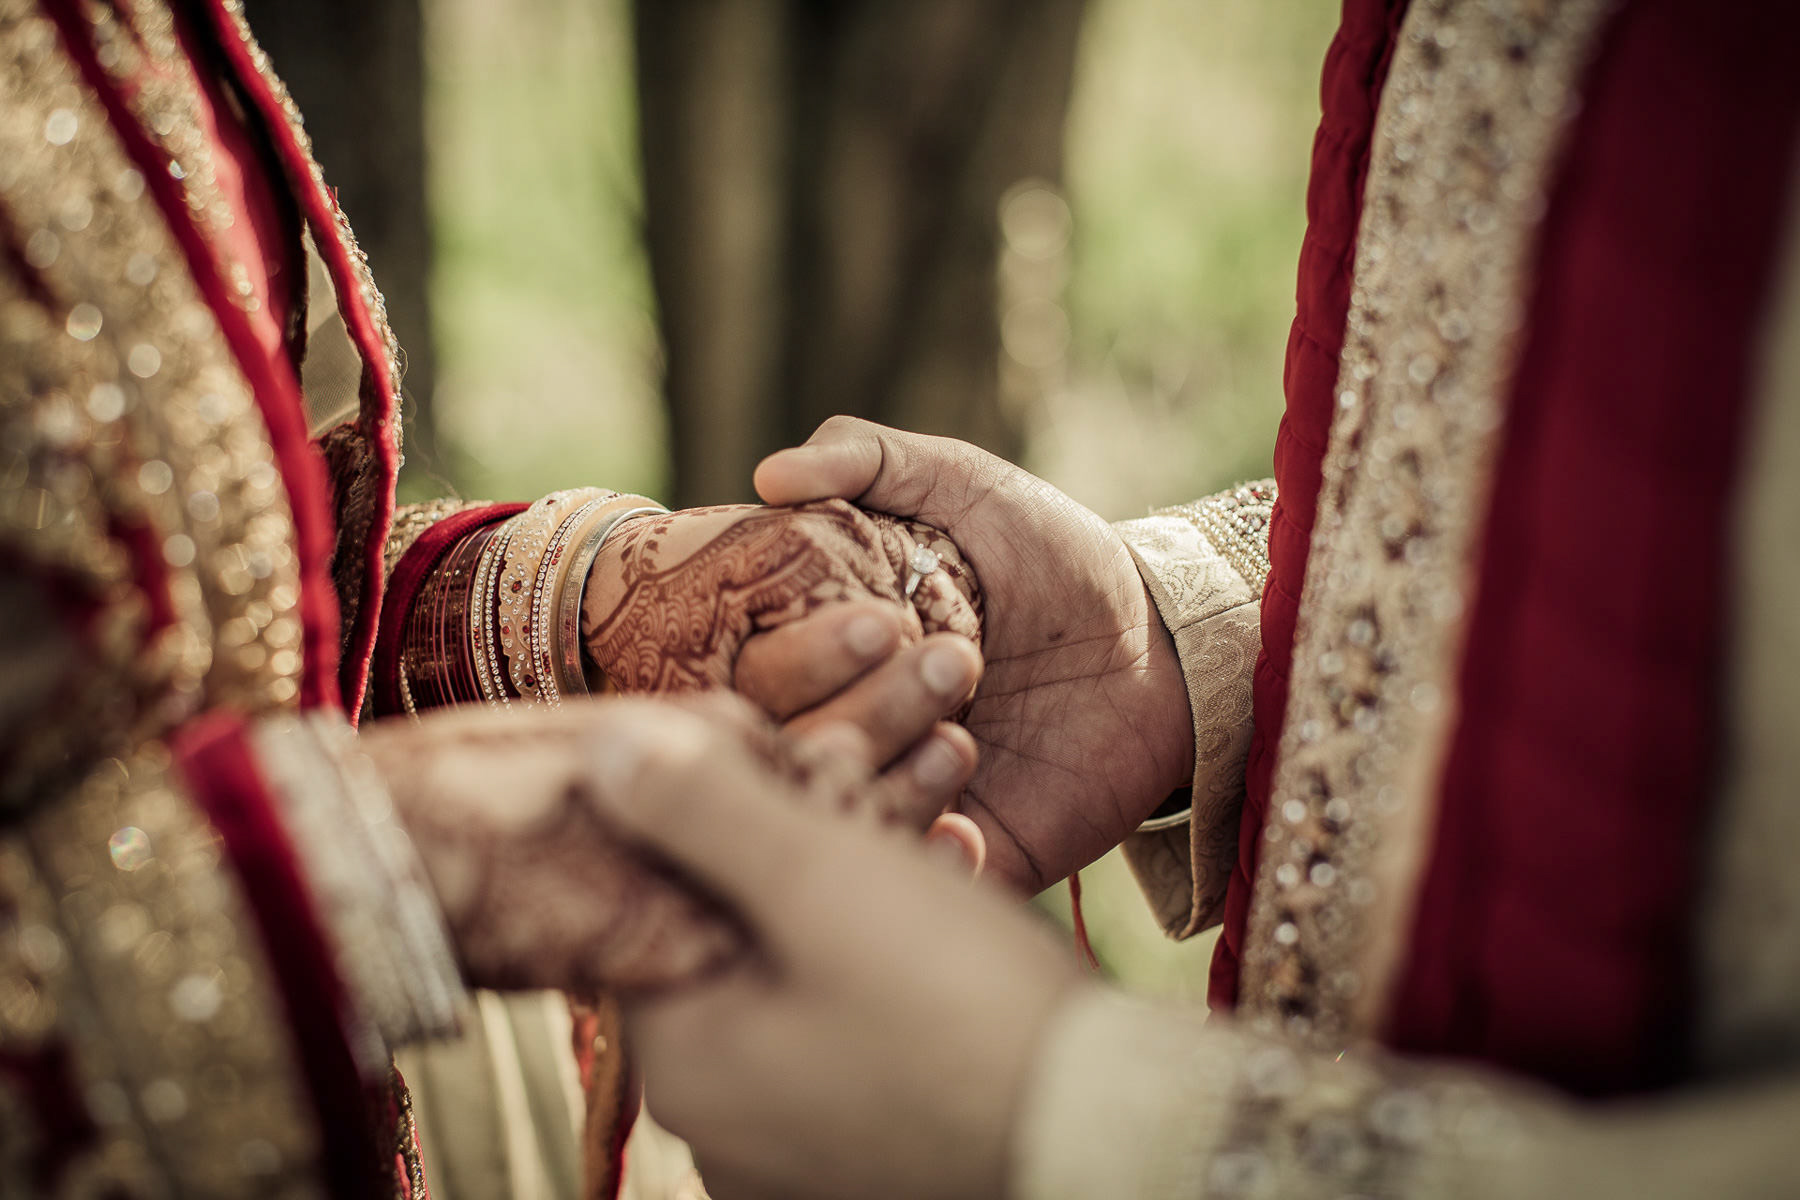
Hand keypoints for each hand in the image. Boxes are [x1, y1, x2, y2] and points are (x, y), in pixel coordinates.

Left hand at [595, 705, 1086, 1199]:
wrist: (1111, 1130)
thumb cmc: (961, 1006)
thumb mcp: (820, 878)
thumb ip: (698, 809)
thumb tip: (597, 751)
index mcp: (682, 1061)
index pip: (650, 895)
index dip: (710, 797)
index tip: (781, 739)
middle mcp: (720, 1118)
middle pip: (729, 924)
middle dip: (796, 825)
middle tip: (867, 757)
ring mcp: (796, 1138)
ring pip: (799, 960)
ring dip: (853, 870)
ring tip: (929, 807)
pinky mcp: (869, 1136)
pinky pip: (851, 1010)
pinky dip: (888, 940)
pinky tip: (951, 878)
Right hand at [754, 417, 1194, 891]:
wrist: (1163, 639)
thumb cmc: (1053, 553)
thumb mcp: (965, 484)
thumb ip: (870, 459)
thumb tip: (769, 474)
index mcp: (827, 646)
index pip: (761, 672)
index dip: (800, 655)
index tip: (879, 621)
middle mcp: (847, 721)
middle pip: (793, 746)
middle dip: (861, 709)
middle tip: (954, 662)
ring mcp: (902, 789)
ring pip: (846, 813)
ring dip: (896, 777)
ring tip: (966, 738)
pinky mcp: (967, 847)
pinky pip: (915, 876)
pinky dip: (930, 858)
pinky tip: (968, 827)